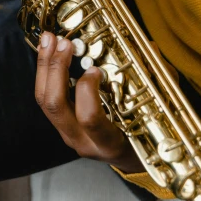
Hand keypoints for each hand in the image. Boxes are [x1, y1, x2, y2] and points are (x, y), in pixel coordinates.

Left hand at [35, 32, 143, 173]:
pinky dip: (44, 71)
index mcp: (107, 143)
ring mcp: (66, 132)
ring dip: (44, 66)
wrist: (131, 161)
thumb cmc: (147, 140)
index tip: (96, 69)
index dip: (88, 91)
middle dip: (56, 70)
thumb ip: (156, 83)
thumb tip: (149, 47)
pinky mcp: (59, 123)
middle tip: (63, 42)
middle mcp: (81, 140)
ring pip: (43, 100)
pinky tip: (47, 50)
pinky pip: (43, 97)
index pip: (89, 119)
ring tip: (49, 39)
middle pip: (55, 106)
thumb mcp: (157, 117)